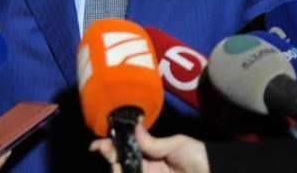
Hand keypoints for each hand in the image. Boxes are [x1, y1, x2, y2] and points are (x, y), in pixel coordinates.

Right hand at [90, 125, 209, 172]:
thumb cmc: (199, 157)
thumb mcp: (176, 145)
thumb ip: (153, 142)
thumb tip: (134, 128)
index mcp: (151, 154)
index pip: (126, 149)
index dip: (110, 147)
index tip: (97, 145)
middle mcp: (146, 167)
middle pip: (121, 164)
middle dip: (110, 157)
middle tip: (107, 152)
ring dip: (117, 169)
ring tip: (117, 165)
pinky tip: (121, 171)